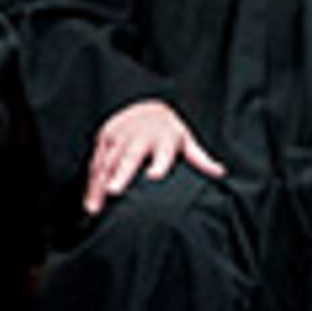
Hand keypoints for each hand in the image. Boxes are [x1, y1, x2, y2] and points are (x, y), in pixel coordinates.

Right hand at [83, 98, 225, 214]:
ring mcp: (120, 137)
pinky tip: (90, 203)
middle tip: (114, 191)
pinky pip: (95, 163)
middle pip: (129, 156)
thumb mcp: (186, 140)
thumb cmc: (168, 129)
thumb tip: (221, 172)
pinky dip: (91, 184)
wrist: (143, 101)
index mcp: (164, 138)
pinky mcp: (104, 139)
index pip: (163, 152)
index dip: (159, 163)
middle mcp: (140, 137)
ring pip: (107, 162)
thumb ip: (201, 159)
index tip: (154, 176)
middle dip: (121, 173)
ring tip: (96, 208)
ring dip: (99, 185)